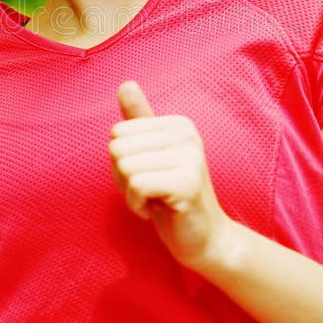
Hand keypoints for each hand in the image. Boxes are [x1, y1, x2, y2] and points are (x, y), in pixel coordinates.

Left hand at [109, 81, 231, 269]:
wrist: (204, 239)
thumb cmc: (171, 196)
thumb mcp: (152, 155)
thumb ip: (139, 120)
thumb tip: (125, 83)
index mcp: (178, 123)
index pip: (117, 132)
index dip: (123, 161)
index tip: (149, 175)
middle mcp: (187, 134)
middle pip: (118, 148)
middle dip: (124, 178)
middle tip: (151, 190)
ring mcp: (190, 158)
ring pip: (125, 167)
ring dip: (131, 193)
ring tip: (156, 199)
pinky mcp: (187, 183)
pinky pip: (136, 185)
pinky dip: (137, 205)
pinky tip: (157, 210)